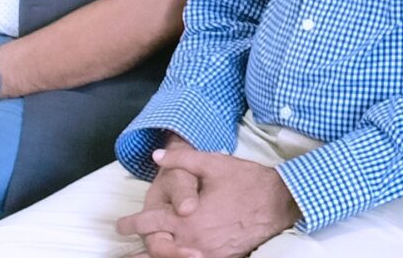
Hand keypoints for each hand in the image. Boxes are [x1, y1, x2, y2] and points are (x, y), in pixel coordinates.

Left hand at [119, 147, 300, 257]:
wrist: (281, 203)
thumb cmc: (248, 181)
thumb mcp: (214, 164)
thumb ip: (183, 159)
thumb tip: (157, 155)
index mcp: (187, 218)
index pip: (150, 223)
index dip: (131, 223)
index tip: (121, 225)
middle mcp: (193, 240)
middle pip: (156, 249)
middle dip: (140, 247)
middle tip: (128, 248)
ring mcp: (207, 253)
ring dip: (157, 256)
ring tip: (143, 257)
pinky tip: (176, 256)